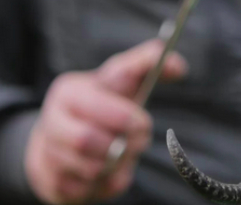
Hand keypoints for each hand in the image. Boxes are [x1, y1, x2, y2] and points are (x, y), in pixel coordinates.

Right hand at [24, 39, 187, 203]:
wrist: (66, 132)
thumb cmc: (104, 99)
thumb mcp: (123, 74)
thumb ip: (150, 61)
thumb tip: (179, 66)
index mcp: (69, 91)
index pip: (97, 107)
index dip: (126, 119)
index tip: (144, 123)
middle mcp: (51, 122)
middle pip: (86, 141)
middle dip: (122, 144)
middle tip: (140, 141)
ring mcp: (48, 154)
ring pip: (88, 169)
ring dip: (116, 164)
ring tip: (124, 152)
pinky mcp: (52, 183)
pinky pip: (84, 192)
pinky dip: (104, 184)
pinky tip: (109, 168)